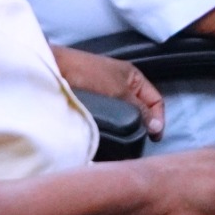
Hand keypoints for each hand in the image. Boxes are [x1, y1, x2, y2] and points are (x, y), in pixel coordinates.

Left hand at [51, 46, 165, 140]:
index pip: (156, 101)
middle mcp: (124, 87)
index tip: (153, 138)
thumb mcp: (119, 91)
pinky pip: (109, 119)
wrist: (56, 70)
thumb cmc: (90, 75)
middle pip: (141, 111)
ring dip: (125, 128)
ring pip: (125, 117)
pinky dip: (111, 128)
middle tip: (138, 143)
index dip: (158, 118)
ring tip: (123, 144)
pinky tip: (108, 137)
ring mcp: (108, 97)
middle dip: (142, 126)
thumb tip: (155, 128)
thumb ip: (139, 109)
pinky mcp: (93, 105)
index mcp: (135, 78)